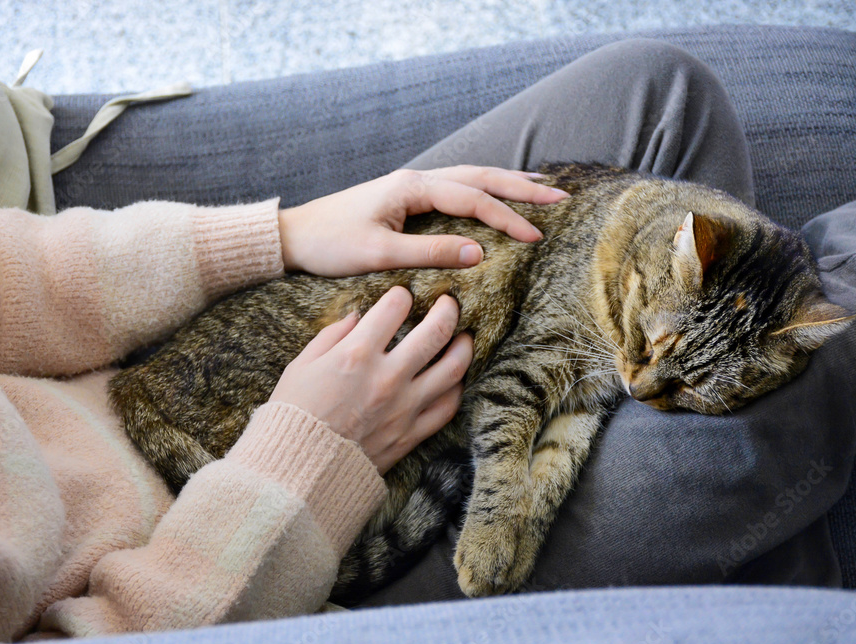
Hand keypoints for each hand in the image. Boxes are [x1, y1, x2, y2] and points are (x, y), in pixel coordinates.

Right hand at [269, 287, 472, 473]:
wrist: (298, 471)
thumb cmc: (292, 416)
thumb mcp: (300, 366)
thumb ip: (331, 336)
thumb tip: (357, 317)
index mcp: (355, 354)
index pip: (394, 308)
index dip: (401, 295)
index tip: (402, 296)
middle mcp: (386, 376)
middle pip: (436, 331)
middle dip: (447, 309)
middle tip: (449, 303)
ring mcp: (404, 407)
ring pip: (452, 368)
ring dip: (463, 347)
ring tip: (465, 337)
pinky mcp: (410, 434)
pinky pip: (447, 408)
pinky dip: (456, 389)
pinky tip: (455, 379)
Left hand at [277, 165, 568, 276]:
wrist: (294, 237)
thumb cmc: (330, 245)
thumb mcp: (378, 254)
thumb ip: (429, 252)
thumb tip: (479, 255)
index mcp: (412, 188)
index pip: (472, 199)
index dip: (507, 217)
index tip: (536, 236)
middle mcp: (415, 180)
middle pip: (479, 177)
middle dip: (520, 187)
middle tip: (560, 196)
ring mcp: (411, 187)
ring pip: (469, 178)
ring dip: (505, 183)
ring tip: (540, 188)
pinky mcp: (406, 199)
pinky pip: (455, 190)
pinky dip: (482, 191)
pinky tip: (494, 197)